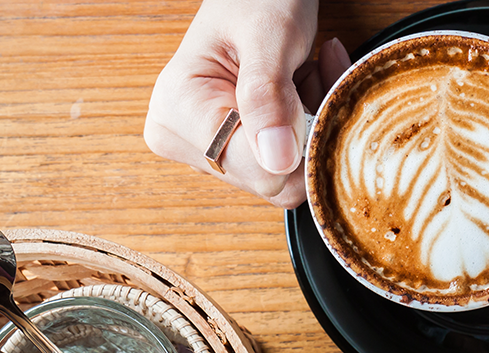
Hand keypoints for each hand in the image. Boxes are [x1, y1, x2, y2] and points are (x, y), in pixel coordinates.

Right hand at [143, 0, 350, 207]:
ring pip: (287, 174)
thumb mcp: (268, 36)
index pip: (258, 173)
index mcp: (177, 113)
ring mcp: (209, 150)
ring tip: (304, 73)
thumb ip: (268, 95)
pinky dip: (308, 126)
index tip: (311, 92)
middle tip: (311, 73)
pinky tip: (303, 85)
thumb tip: (276, 160)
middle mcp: (185, 140)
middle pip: (274, 180)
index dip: (301, 144)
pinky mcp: (235, 152)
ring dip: (311, 124)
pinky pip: (288, 165)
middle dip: (308, 131)